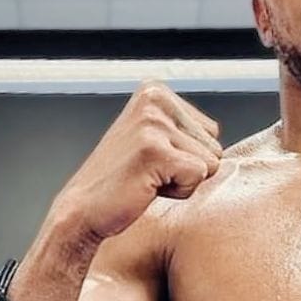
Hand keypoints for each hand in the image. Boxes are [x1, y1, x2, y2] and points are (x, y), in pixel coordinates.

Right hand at [49, 80, 221, 243]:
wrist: (83, 210)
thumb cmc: (121, 180)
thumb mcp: (153, 136)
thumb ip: (184, 128)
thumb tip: (218, 131)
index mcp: (155, 90)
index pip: (211, 131)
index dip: (186, 155)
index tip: (152, 159)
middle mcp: (155, 99)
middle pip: (214, 146)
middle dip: (186, 168)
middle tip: (148, 172)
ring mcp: (153, 123)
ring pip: (209, 163)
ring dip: (181, 181)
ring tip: (146, 178)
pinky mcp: (155, 150)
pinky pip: (197, 176)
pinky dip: (177, 192)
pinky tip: (147, 186)